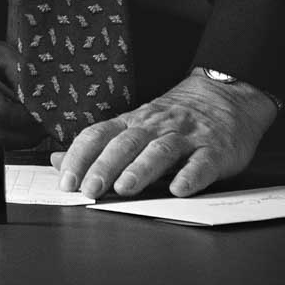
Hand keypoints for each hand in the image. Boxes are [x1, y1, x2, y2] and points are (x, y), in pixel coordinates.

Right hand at [0, 37, 46, 148]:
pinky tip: (21, 124)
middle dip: (28, 134)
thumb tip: (42, 99)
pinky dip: (11, 136)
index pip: (1, 114)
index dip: (26, 118)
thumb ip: (21, 74)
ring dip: (22, 138)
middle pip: (0, 136)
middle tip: (47, 123)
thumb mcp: (1, 52)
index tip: (44, 113)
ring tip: (37, 124)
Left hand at [52, 70, 277, 198]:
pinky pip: (202, 163)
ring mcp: (186, 137)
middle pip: (125, 144)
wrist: (226, 95)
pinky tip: (180, 189)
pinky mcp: (214, 150)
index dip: (80, 157)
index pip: (98, 135)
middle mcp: (155, 127)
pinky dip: (191, 176)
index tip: (66, 181)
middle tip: (90, 189)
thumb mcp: (133, 126)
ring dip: (141, 170)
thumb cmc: (173, 119)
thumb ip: (97, 146)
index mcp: (132, 123)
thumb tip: (57, 161)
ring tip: (125, 188)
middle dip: (105, 166)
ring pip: (160, 151)